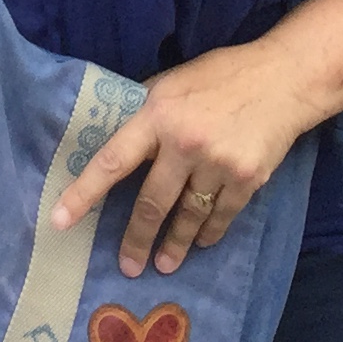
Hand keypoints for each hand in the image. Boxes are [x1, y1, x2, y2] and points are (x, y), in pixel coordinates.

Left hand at [50, 38, 312, 280]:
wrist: (282, 79)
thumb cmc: (220, 76)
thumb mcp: (173, 82)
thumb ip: (146, 112)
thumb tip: (117, 137)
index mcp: (157, 114)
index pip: (112, 159)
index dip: (84, 192)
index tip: (60, 221)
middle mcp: (184, 142)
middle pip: (151, 204)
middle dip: (136, 240)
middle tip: (127, 266)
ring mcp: (217, 164)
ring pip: (187, 217)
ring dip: (174, 245)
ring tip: (164, 264)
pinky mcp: (246, 180)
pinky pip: (219, 217)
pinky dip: (208, 233)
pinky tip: (200, 242)